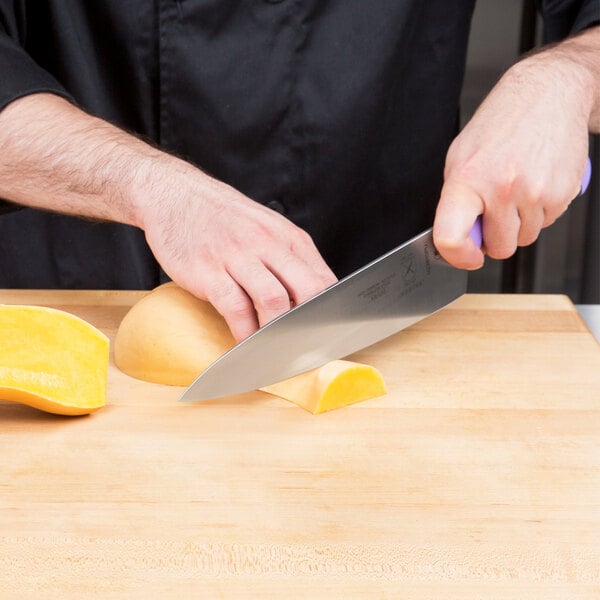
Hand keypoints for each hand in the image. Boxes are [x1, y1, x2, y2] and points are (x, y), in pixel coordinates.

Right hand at [135, 158, 336, 341]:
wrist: (175, 195)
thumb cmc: (224, 218)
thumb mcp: (267, 228)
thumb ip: (289, 259)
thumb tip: (309, 298)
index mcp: (288, 237)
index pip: (324, 280)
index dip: (330, 312)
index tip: (323, 333)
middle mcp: (268, 244)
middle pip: (307, 290)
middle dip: (309, 324)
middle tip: (303, 346)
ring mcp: (238, 256)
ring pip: (273, 300)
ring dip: (276, 331)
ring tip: (273, 347)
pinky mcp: (208, 271)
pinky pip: (235, 308)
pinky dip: (244, 331)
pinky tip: (244, 341)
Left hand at [433, 30, 596, 268]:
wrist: (548, 94)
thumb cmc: (500, 124)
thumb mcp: (460, 157)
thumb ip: (455, 202)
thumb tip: (456, 239)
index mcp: (467, 179)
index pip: (452, 237)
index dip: (458, 256)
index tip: (466, 256)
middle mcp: (501, 188)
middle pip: (499, 247)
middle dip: (496, 237)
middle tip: (494, 211)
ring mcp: (535, 192)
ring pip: (524, 238)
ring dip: (519, 224)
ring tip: (516, 189)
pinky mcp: (563, 193)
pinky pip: (547, 223)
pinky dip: (539, 212)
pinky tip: (534, 183)